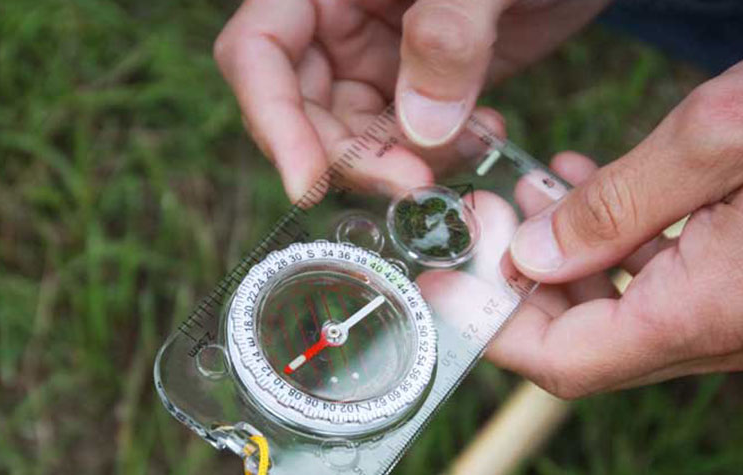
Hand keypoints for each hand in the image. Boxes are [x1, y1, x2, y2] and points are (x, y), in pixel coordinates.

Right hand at [213, 0, 608, 199]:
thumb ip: (450, 31)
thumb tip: (421, 127)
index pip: (258, 52)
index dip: (272, 120)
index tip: (308, 184)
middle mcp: (337, 21)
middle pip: (303, 110)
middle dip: (351, 158)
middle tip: (411, 185)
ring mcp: (376, 56)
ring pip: (356, 137)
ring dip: (400, 164)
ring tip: (464, 151)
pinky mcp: (420, 85)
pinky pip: (407, 139)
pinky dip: (438, 154)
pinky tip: (484, 134)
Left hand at [497, 33, 742, 397]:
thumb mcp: (715, 136)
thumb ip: (613, 204)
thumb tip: (532, 254)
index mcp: (705, 311)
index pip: (564, 363)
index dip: (492, 328)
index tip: (445, 281)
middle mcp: (718, 334)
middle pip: (581, 345)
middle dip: (519, 287)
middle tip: (486, 217)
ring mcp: (736, 317)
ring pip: (614, 314)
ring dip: (561, 260)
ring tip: (534, 189)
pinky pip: (655, 287)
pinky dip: (609, 246)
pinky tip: (592, 186)